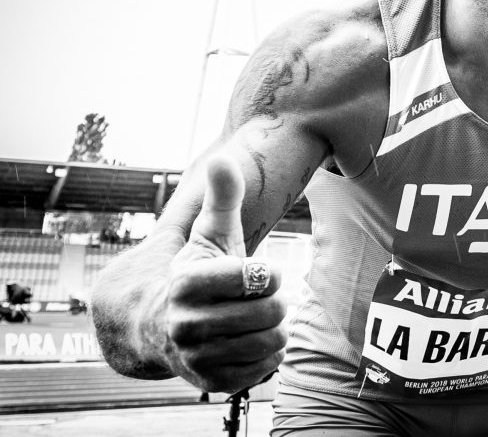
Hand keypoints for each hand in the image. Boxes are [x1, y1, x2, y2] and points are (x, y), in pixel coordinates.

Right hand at [163, 155, 287, 392]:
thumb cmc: (199, 271)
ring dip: (273, 329)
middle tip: (257, 299)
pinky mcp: (209, 383)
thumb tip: (223, 158)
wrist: (160, 326)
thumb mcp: (210, 232)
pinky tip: (248, 342)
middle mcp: (185, 323)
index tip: (255, 272)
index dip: (269, 272)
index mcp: (186, 282)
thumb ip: (222, 196)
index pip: (260, 277)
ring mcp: (195, 357)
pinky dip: (266, 356)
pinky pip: (264, 370)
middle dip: (273, 302)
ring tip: (255, 319)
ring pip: (271, 342)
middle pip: (271, 312)